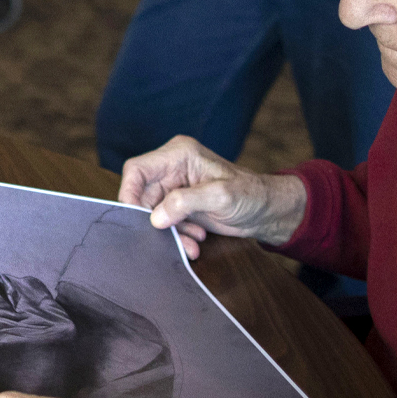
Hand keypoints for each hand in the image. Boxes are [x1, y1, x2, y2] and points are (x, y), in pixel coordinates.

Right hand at [117, 136, 306, 256]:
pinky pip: (165, 223)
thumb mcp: (220, 196)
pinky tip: (195, 240)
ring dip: (168, 233)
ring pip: (152, 213)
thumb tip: (155, 218)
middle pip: (142, 196)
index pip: (137, 170)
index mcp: (179, 155)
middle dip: (154, 221)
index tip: (133, 218)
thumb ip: (186, 202)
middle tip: (171, 239)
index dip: (128, 192)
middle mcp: (172, 169)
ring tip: (192, 242)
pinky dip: (177, 235)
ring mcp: (175, 189)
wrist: (268, 211)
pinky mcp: (180, 206)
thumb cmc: (251, 194)